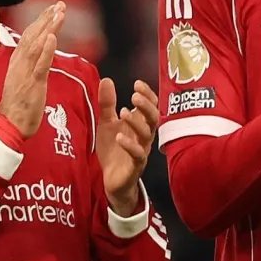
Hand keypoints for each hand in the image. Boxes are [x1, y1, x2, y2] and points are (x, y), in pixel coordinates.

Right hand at [0, 2, 64, 137]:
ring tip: (59, 13)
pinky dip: (46, 50)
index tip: (52, 8)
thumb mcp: (22, 80)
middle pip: (33, 35)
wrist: (9, 126)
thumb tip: (39, 54)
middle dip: (46, 18)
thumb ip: (29, 66)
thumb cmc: (18, 106)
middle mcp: (19, 64)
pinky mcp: (32, 84)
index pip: (29, 36)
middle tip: (59, 4)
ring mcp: (25, 73)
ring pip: (37, 45)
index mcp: (17, 62)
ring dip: (48, 28)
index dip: (41, 21)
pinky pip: (39, 65)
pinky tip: (52, 37)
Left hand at [96, 78, 158, 215]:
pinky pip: (138, 154)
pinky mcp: (135, 166)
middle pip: (154, 118)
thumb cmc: (114, 149)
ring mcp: (141, 150)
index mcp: (140, 124)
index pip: (151, 106)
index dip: (148, 94)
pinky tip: (119, 137)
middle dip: (146, 105)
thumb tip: (106, 79)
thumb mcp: (107, 123)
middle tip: (135, 95)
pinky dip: (130, 145)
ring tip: (123, 112)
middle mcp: (144, 136)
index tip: (137, 84)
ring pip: (147, 134)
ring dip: (137, 122)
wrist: (112, 180)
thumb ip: (108, 104)